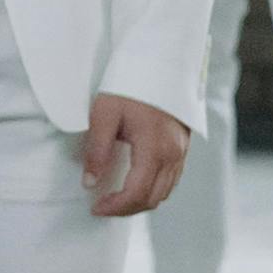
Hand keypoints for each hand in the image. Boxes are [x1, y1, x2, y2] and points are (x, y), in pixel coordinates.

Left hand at [79, 96, 188, 218]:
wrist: (160, 63)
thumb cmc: (129, 85)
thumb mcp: (105, 114)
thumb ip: (97, 150)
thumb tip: (90, 182)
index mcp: (155, 148)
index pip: (137, 193)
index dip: (116, 206)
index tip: (96, 207)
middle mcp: (173, 155)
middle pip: (153, 198)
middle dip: (127, 209)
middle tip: (103, 206)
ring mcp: (181, 152)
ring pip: (164, 192)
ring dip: (140, 201)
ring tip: (116, 198)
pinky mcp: (182, 147)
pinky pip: (171, 180)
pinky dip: (153, 189)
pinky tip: (135, 184)